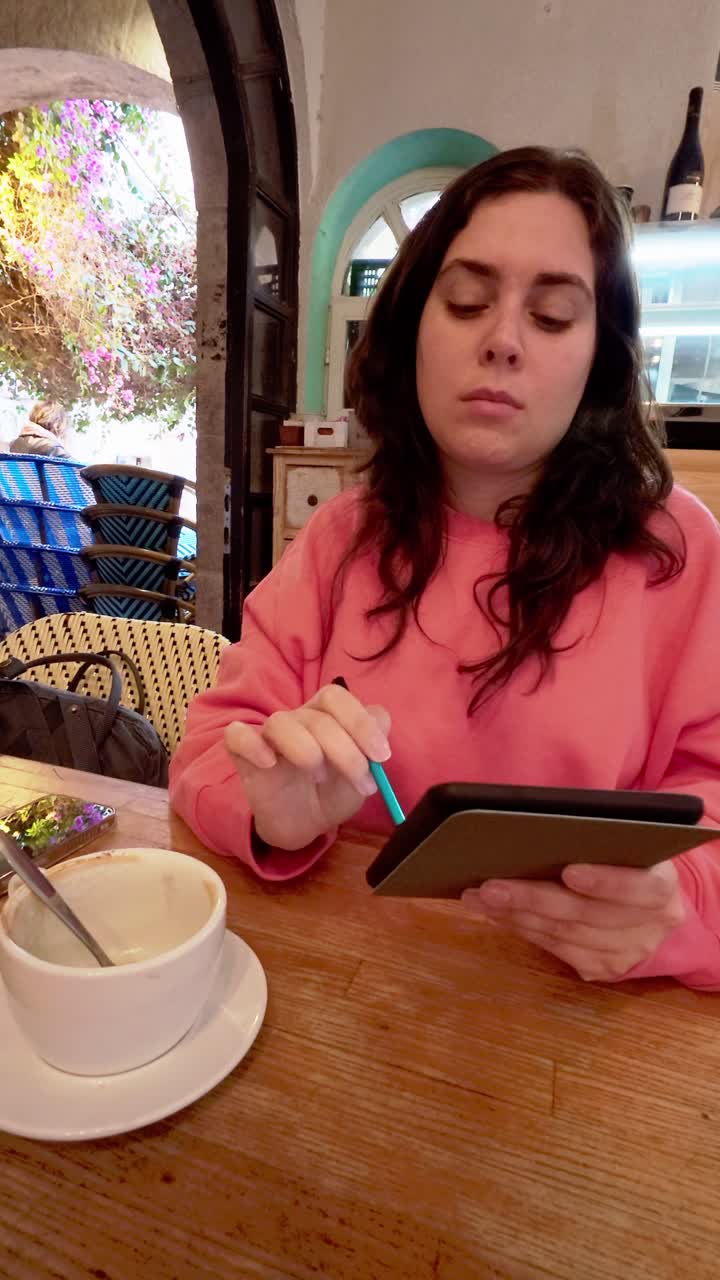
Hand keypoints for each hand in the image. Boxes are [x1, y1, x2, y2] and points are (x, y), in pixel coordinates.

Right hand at [224, 683, 390, 850]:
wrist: (304, 824)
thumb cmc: (333, 792)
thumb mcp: (363, 775)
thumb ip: (373, 747)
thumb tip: (379, 719)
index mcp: (325, 715)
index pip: (337, 698)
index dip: (360, 722)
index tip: (381, 756)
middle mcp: (297, 719)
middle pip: (317, 717)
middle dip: (345, 751)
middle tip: (361, 782)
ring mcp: (268, 736)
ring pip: (280, 723)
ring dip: (306, 750)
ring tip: (319, 777)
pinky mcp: (242, 755)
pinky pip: (237, 736)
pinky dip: (252, 745)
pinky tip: (269, 763)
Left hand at [462, 861, 685, 981]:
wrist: (646, 901)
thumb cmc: (623, 859)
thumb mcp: (622, 844)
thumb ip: (596, 841)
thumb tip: (533, 836)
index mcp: (663, 887)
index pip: (639, 888)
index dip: (605, 882)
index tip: (569, 871)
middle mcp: (652, 926)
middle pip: (587, 915)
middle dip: (533, 899)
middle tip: (491, 886)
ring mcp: (628, 953)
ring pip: (565, 936)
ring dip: (516, 916)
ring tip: (480, 897)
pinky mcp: (603, 969)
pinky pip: (556, 950)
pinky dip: (523, 930)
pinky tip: (497, 914)